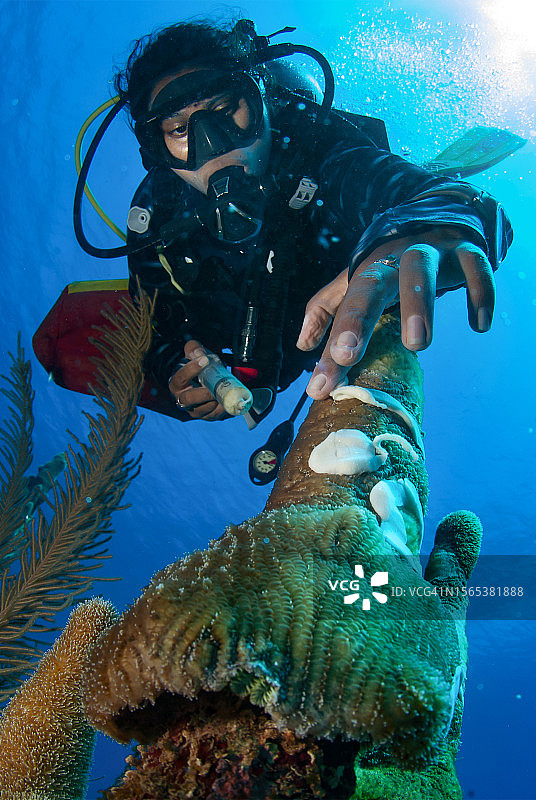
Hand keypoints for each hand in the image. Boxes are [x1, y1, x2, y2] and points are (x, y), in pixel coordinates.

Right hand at [168, 340, 226, 420]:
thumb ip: (194, 349)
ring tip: (225, 392)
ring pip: (203, 410)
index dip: (191, 369)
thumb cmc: (199, 368)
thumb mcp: (195, 355)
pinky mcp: (206, 416)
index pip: (180, 378)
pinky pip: (214, 415)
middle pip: (188, 399)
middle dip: (203, 393)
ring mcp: (194, 410)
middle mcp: (181, 399)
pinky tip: (229, 400)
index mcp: (176, 383)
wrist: (206, 382)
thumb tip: (198, 351)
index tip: (205, 359)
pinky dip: (223, 408)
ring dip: (215, 402)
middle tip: (216, 385)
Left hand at [297, 227, 494, 398]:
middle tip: (347, 355)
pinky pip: (474, 266)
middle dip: (357, 319)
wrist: (437, 218)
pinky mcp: (465, 250)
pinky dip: (480, 292)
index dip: (329, 348)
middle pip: (370, 285)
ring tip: (417, 344)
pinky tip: (479, 324)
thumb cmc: (392, 264)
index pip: (342, 312)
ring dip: (417, 303)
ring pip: (420, 269)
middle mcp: (393, 259)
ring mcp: (430, 251)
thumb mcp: (356, 283)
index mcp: (367, 272)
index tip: (319, 386)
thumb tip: (301, 345)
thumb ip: (327, 311)